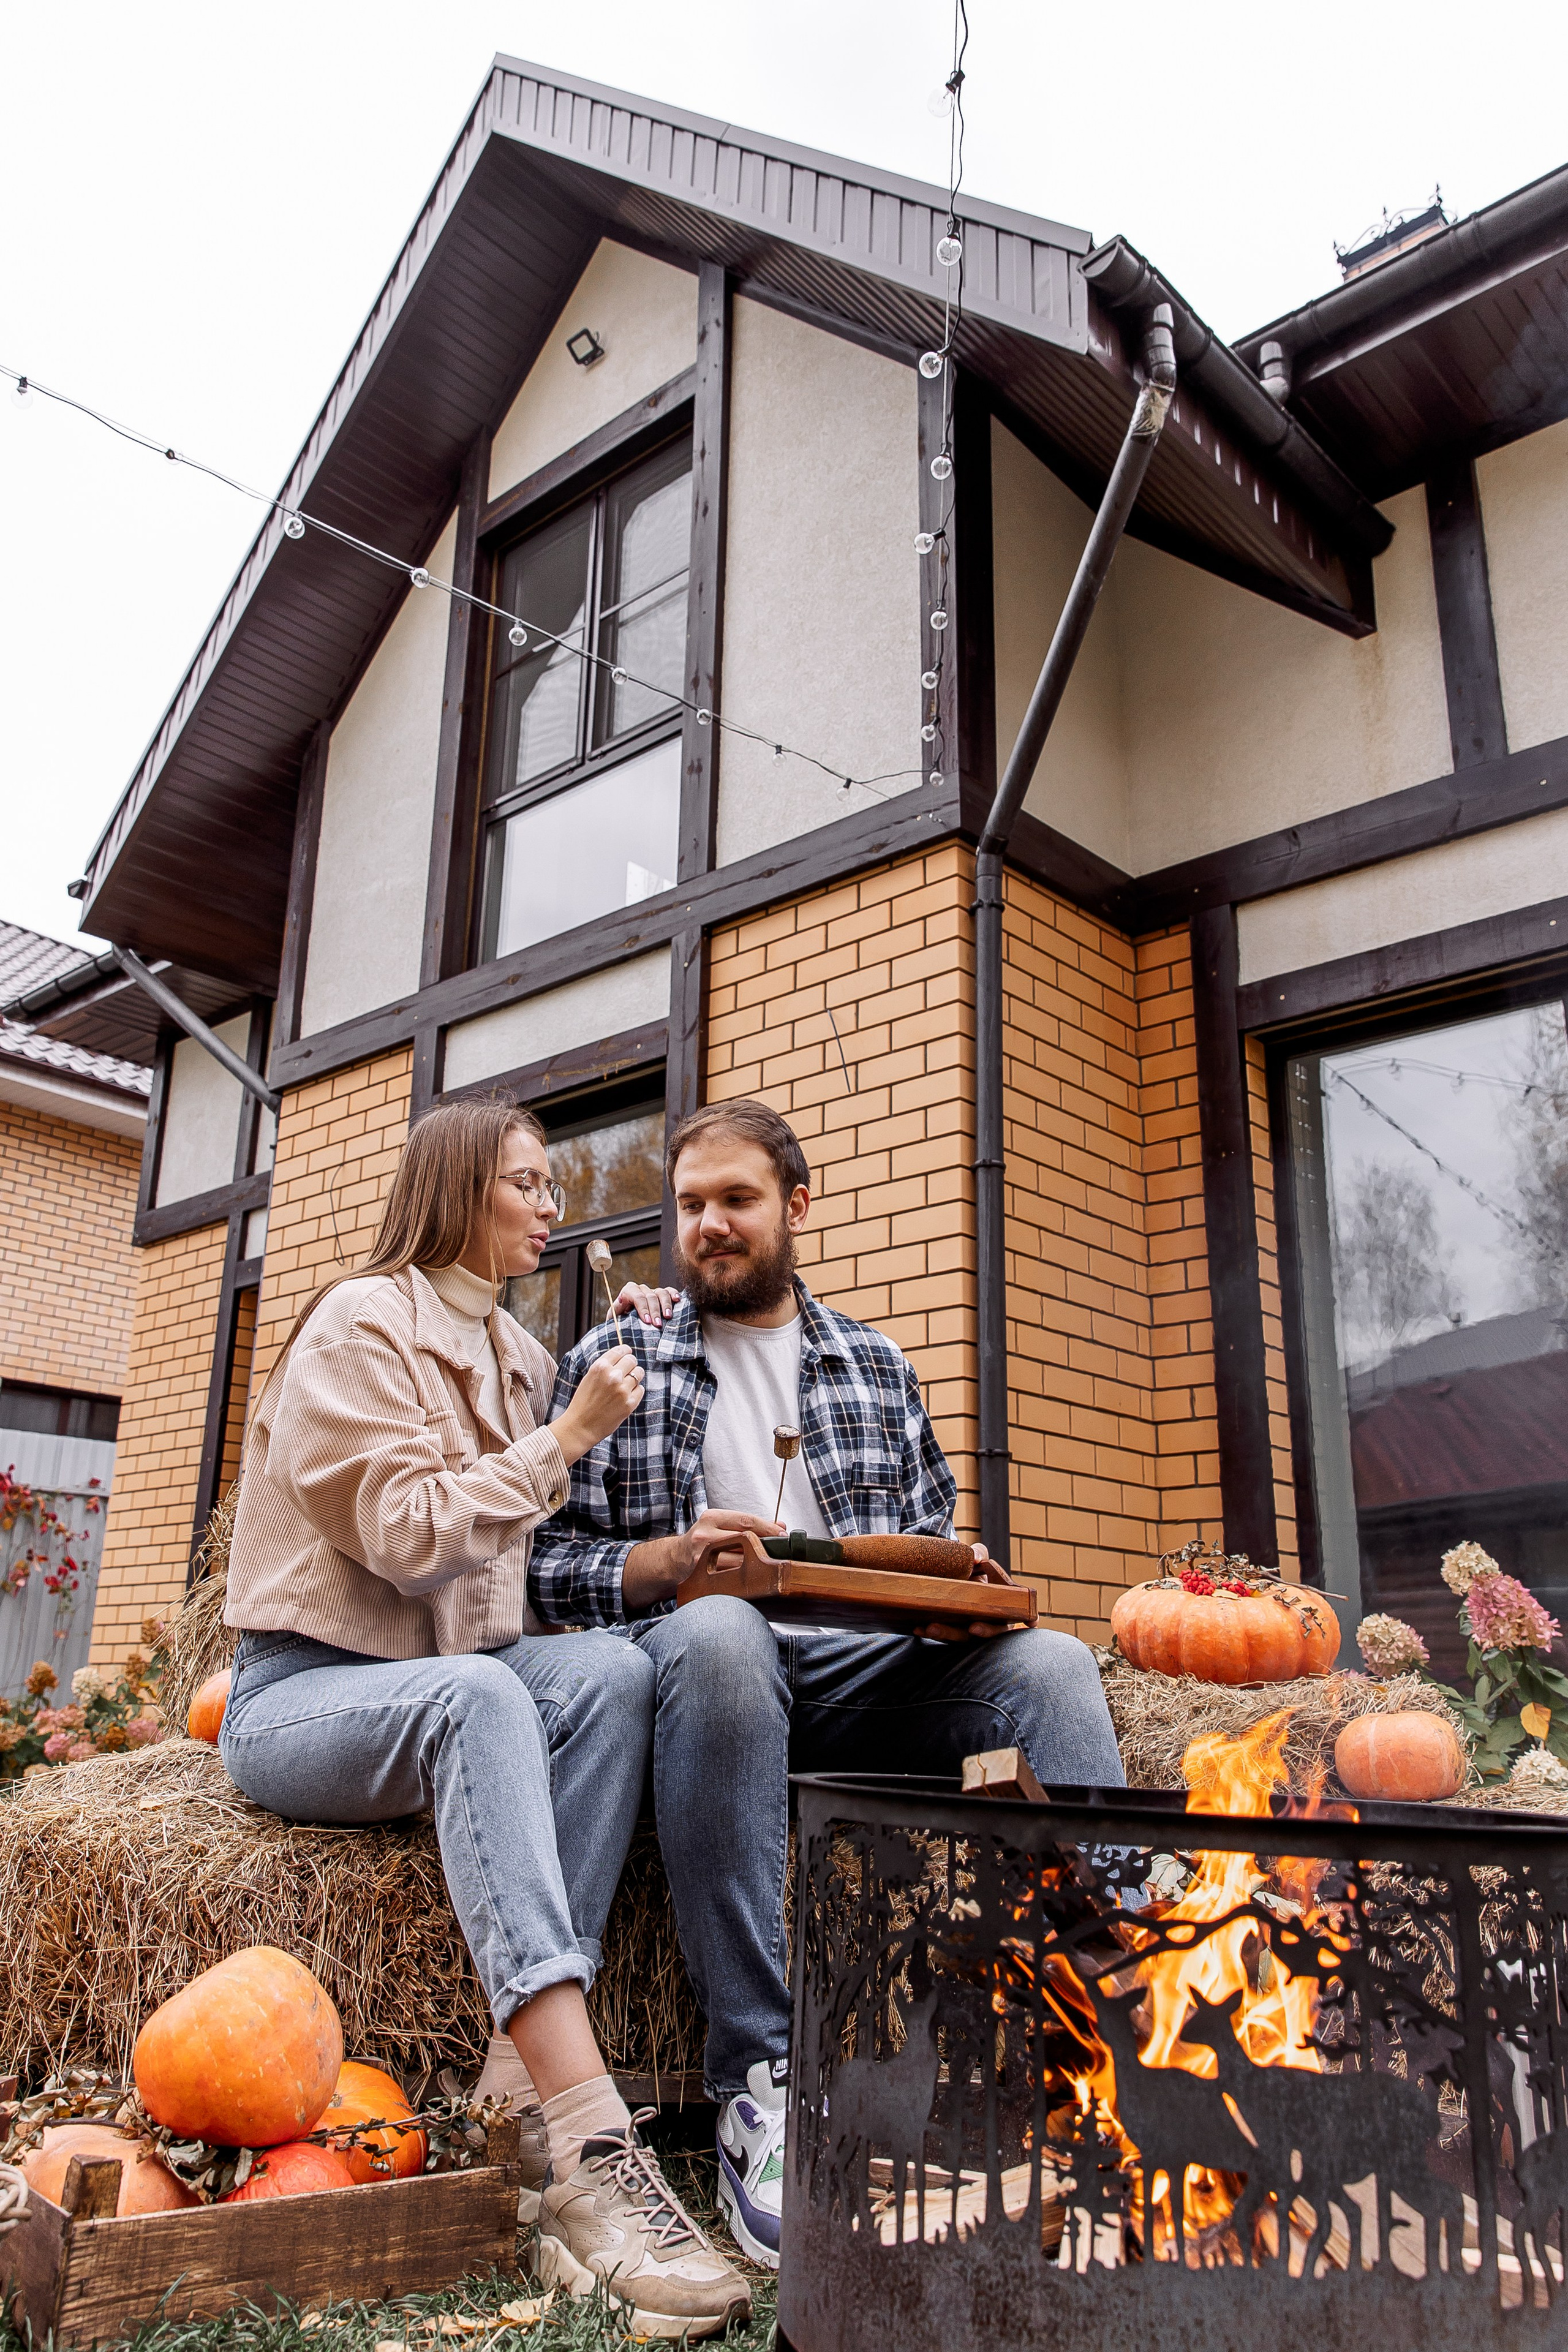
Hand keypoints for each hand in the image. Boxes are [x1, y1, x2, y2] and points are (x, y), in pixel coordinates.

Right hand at [550, 1346, 644, 1464]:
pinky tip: (625, 1397)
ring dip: (634, 1377)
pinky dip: (636, 1391)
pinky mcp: (630, 1403)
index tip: (627, 1353)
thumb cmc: (583, 1402)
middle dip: (630, 1364)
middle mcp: (613, 1376)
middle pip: (632, 1360)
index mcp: (600, 1367)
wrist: (581, 1426)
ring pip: (639, 1373)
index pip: (621, 1350)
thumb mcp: (589, 1378)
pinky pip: (641, 1389)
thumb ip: (604, 1367)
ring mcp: (623, 1389)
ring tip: (625, 1385)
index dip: (626, 1351)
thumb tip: (622, 1357)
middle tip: (626, 1371)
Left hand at [613, 1282, 680, 1326]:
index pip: (637, 1296)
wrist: (628, 1325)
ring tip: (668, 1317)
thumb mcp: (615, 1317)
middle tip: (657, 1325)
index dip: (643, 1308)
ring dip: (666, 1305)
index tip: (647, 1321)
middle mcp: (641, 1289)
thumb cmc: (621, 1322)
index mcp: (628, 1292)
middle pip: (650, 1296)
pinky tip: (677, 1300)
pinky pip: (669, 1291)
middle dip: (654, 1311)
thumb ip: (616, 1311)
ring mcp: (653, 1291)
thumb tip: (620, 1302)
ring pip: (661, 1292)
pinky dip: (674, 1294)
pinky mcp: (662, 1295)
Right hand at [622, 1509, 782, 1612]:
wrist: (673, 1560)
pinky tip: (753, 1577)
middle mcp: (705, 1534)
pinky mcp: (702, 1574)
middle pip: (745, 1538)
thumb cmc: (700, 1542)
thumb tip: (780, 1526)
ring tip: (769, 1564)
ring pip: (740, 1560)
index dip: (768, 1527)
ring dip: (758, 1562)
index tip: (782, 1533)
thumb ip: (746, 1525)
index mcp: (712, 1518)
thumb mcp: (719, 1525)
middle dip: (766, 1544)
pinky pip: (730, 1576)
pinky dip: (745, 1576)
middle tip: (780, 1550)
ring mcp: (702, 1556)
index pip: (746, 1520)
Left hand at [912, 1546, 1015, 1640]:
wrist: (960, 1572)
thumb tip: (976, 1558)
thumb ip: (980, 1554)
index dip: (987, 1629)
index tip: (973, 1627)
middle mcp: (981, 1623)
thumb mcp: (980, 1559)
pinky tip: (917, 1628)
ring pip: (953, 1636)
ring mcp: (964, 1627)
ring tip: (926, 1627)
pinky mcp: (949, 1628)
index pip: (996, 1626)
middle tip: (935, 1627)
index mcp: (997, 1611)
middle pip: (969, 1636)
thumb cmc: (976, 1568)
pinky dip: (928, 1631)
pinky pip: (940, 1634)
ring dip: (939, 1633)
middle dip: (953, 1633)